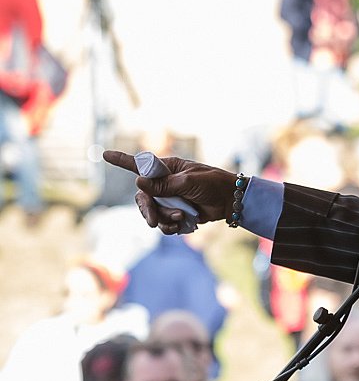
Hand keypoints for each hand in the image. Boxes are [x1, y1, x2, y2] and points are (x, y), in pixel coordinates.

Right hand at [102, 150, 236, 233]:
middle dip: (147, 210)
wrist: (231, 201)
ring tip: (180, 218)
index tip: (105, 154)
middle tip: (153, 221)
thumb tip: (138, 182)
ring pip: (152, 212)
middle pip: (143, 197)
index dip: (122, 160)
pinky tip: (181, 225)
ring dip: (163, 218)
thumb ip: (164, 185)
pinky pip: (164, 222)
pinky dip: (170, 226)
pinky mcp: (176, 212)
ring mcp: (170, 198)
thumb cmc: (213, 184)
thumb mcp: (189, 182)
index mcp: (168, 169)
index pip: (140, 164)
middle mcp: (165, 183)